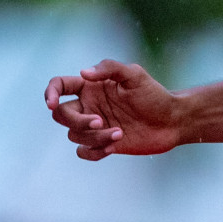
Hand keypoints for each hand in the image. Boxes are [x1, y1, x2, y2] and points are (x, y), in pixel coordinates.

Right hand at [45, 59, 183, 160]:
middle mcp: (89, 105)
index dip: (50, 93)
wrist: (172, 120)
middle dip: (77, 120)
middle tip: (100, 121)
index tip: (52, 103)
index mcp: (91, 87)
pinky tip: (113, 146)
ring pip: (74, 135)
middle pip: (61, 115)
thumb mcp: (135, 75)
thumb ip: (110, 68)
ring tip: (120, 133)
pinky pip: (83, 152)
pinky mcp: (103, 144)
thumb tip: (83, 73)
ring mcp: (95, 126)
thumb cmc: (154, 95)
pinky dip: (94, 151)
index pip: (60, 86)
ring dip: (94, 136)